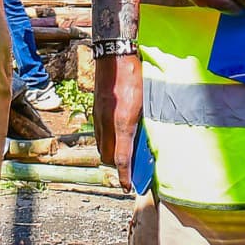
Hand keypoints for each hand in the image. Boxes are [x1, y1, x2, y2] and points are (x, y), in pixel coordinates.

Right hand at [93, 50, 141, 169]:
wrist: (114, 57)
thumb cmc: (135, 76)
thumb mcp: (147, 101)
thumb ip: (146, 122)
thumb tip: (148, 139)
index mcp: (123, 123)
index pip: (121, 158)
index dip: (125, 175)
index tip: (128, 187)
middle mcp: (107, 123)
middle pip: (107, 156)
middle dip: (117, 167)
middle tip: (131, 171)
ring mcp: (99, 117)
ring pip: (101, 146)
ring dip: (110, 154)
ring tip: (124, 155)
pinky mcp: (95, 111)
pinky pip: (99, 134)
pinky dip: (106, 141)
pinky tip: (117, 137)